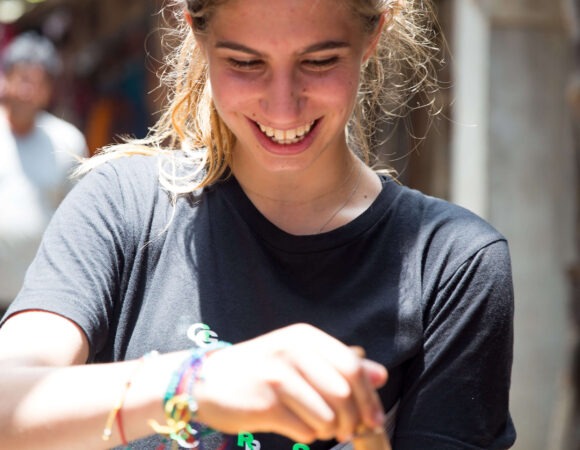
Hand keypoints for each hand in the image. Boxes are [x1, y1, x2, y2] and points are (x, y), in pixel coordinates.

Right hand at [194, 323, 387, 442]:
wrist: (207, 380)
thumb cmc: (261, 369)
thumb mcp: (299, 356)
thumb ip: (340, 363)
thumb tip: (381, 375)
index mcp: (306, 337)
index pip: (353, 367)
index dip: (369, 397)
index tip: (374, 419)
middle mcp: (293, 352)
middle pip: (344, 393)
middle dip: (353, 419)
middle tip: (348, 430)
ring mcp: (278, 377)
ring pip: (327, 416)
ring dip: (330, 430)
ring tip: (319, 427)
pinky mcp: (265, 404)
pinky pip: (304, 430)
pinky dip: (308, 435)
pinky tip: (296, 426)